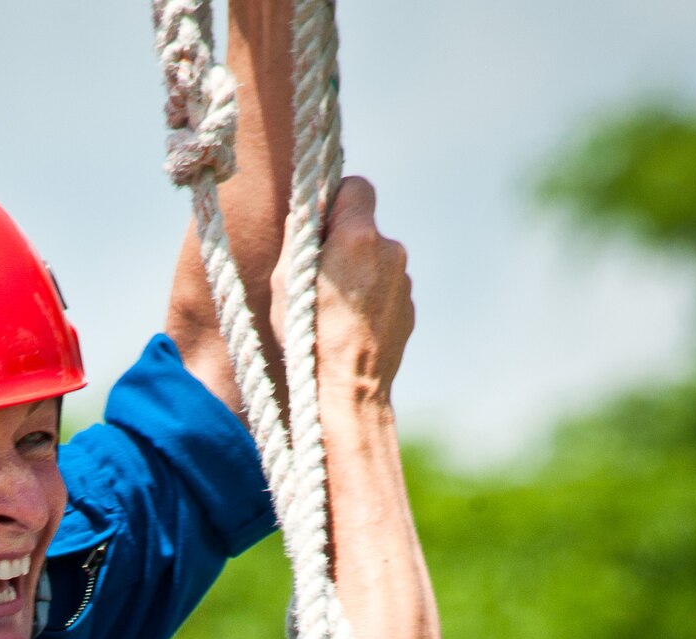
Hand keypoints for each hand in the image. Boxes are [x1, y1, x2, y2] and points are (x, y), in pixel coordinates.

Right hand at [271, 177, 413, 407]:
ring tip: (332, 312)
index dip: (335, 202)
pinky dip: (369, 301)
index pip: (356, 187)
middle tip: (317, 277)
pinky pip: (386, 291)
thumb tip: (309, 209)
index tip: (319, 227)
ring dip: (357, 276)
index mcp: (359, 237)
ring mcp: (404, 283)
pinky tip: (350, 328)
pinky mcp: (408, 309)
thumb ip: (301, 234)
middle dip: (343, 244)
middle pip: (365, 229)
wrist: (348, 395)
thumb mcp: (287, 281)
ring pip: (376, 261)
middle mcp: (390, 252)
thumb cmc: (310, 339)